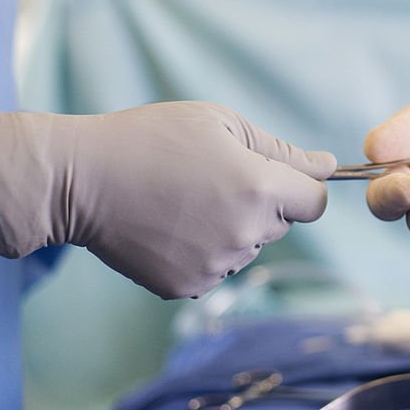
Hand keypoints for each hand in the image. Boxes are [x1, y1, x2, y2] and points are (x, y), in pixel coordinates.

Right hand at [0, 102, 335, 298]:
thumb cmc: (151, 138)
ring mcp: (216, 264)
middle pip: (281, 224)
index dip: (298, 187)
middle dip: (261, 204)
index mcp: (260, 189)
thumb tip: (330, 167)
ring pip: (248, 247)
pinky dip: (202, 250)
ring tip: (184, 201)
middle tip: (211, 180)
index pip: (314, 203)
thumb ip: (281, 150)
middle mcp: (245, 233)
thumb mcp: (220, 124)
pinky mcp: (187, 285)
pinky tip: (170, 226)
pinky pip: (215, 268)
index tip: (273, 177)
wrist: (79, 180)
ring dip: (232, 228)